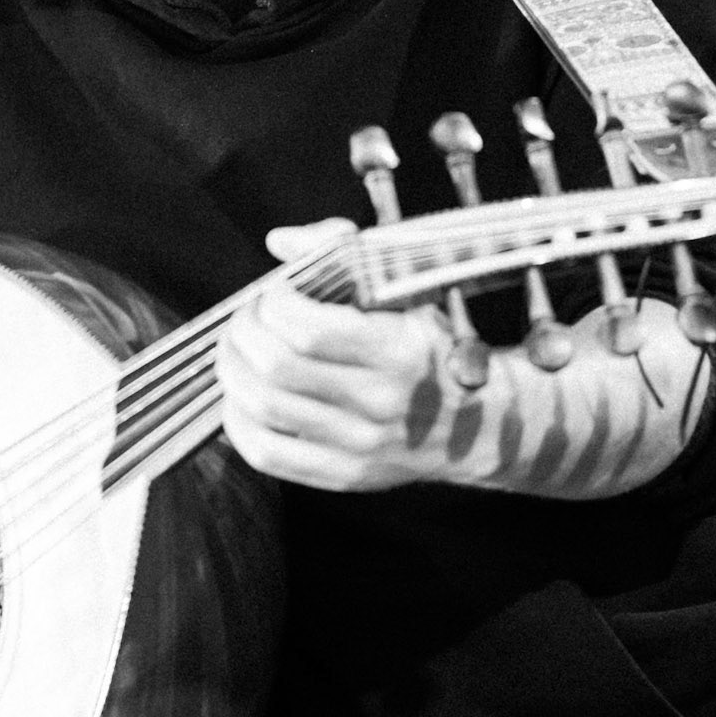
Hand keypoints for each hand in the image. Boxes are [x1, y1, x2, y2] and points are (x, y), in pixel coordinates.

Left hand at [219, 220, 457, 490]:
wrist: (482, 427)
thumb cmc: (434, 349)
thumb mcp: (410, 292)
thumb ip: (346, 252)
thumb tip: (279, 240)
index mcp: (400, 352)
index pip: (309, 331)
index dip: (274, 304)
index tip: (274, 292)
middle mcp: (380, 403)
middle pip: (277, 368)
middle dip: (244, 332)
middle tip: (247, 317)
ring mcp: (360, 446)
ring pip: (262, 409)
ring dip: (232, 370)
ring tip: (237, 350)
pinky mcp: (343, 476)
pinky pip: (265, 453)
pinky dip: (236, 421)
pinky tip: (241, 396)